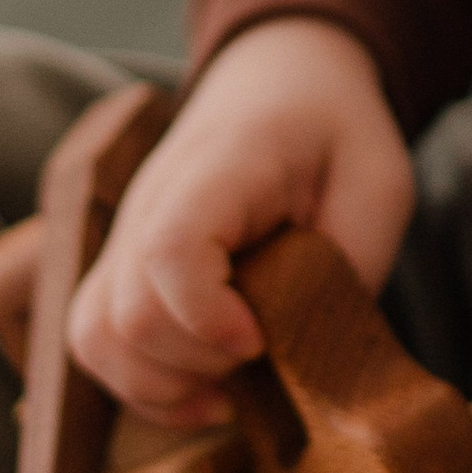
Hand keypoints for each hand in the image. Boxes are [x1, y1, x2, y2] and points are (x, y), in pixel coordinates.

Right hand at [67, 18, 411, 422]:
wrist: (282, 79)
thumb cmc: (334, 133)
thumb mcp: (377, 185)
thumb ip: (352, 267)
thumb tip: (315, 356)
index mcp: (220, 168)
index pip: (171, 249)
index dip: (207, 316)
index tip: (262, 339)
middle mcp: (151, 202)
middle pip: (126, 313)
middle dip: (197, 365)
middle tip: (261, 357)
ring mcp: (127, 234)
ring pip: (94, 336)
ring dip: (160, 386)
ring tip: (228, 391)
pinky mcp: (122, 267)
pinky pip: (96, 340)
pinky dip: (141, 385)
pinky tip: (203, 393)